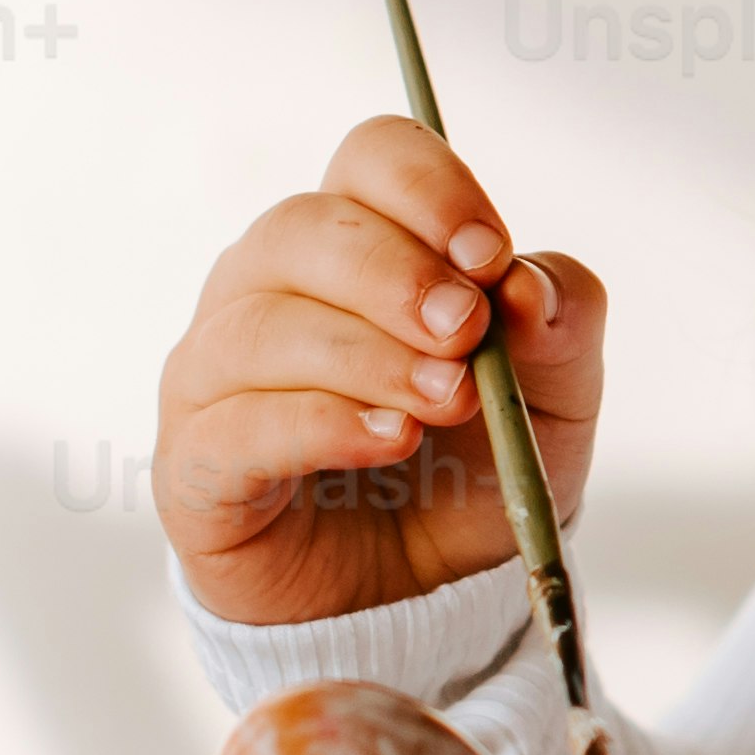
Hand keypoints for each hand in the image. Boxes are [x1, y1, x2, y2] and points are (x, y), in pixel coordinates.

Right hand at [158, 116, 605, 629]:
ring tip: (444, 402)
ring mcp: (216, 373)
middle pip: (304, 229)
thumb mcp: (552, 396)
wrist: (419, 596)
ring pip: (264, 326)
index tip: (489, 256)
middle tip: (466, 331)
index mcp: (355, 242)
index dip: (429, 191)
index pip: (371, 158)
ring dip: (366, 356)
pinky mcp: (194, 463)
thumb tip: (528, 286)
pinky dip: (320, 425)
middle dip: (396, 275)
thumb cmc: (469, 468)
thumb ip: (560, 325)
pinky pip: (236, 424)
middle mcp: (267, 287)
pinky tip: (389, 440)